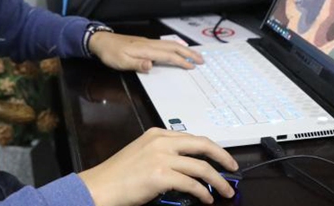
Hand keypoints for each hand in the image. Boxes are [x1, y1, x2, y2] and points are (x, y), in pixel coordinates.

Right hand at [78, 128, 238, 205]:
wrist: (100, 187)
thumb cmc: (118, 175)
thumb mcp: (142, 154)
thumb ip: (163, 153)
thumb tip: (188, 165)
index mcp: (157, 134)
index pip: (192, 137)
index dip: (212, 148)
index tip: (222, 158)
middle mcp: (161, 142)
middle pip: (202, 145)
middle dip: (222, 157)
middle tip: (233, 169)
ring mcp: (161, 158)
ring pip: (201, 167)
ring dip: (217, 181)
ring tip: (225, 191)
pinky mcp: (160, 176)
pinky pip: (191, 184)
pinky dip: (203, 192)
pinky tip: (206, 199)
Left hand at [88, 32, 202, 72]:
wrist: (102, 41)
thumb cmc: (111, 53)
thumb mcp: (121, 62)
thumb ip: (137, 64)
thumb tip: (151, 66)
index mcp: (146, 50)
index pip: (168, 56)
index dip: (181, 61)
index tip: (192, 67)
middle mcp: (150, 44)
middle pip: (174, 47)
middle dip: (189, 53)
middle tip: (201, 60)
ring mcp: (148, 42)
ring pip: (171, 44)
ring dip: (184, 49)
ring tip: (194, 55)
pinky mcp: (146, 43)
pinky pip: (165, 44)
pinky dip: (176, 46)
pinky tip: (177, 49)